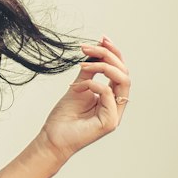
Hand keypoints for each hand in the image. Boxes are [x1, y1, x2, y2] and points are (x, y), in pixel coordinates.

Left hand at [37, 36, 129, 162]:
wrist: (53, 138)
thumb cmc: (64, 117)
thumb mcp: (78, 87)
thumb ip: (89, 72)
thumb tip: (96, 51)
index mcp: (111, 96)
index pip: (120, 70)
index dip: (114, 53)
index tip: (102, 38)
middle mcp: (116, 104)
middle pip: (124, 73)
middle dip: (109, 55)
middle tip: (88, 47)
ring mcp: (115, 114)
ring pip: (123, 81)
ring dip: (103, 66)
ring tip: (82, 66)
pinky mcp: (110, 122)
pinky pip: (109, 94)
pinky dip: (94, 84)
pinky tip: (77, 87)